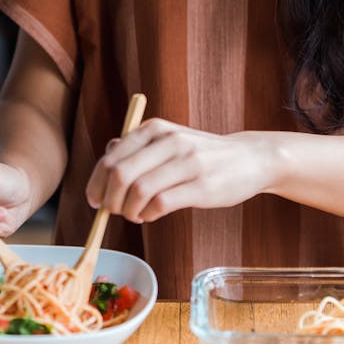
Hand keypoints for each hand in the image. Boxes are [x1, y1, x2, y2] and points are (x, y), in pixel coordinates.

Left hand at [86, 119, 276, 222]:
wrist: (249, 158)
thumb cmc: (203, 153)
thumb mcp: (169, 140)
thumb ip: (138, 147)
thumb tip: (107, 155)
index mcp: (155, 129)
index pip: (112, 158)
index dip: (96, 183)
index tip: (94, 200)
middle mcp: (169, 141)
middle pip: (120, 174)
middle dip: (110, 200)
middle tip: (113, 212)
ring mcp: (187, 162)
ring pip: (138, 190)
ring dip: (129, 211)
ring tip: (137, 214)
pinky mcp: (201, 186)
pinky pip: (161, 204)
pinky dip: (149, 214)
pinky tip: (152, 214)